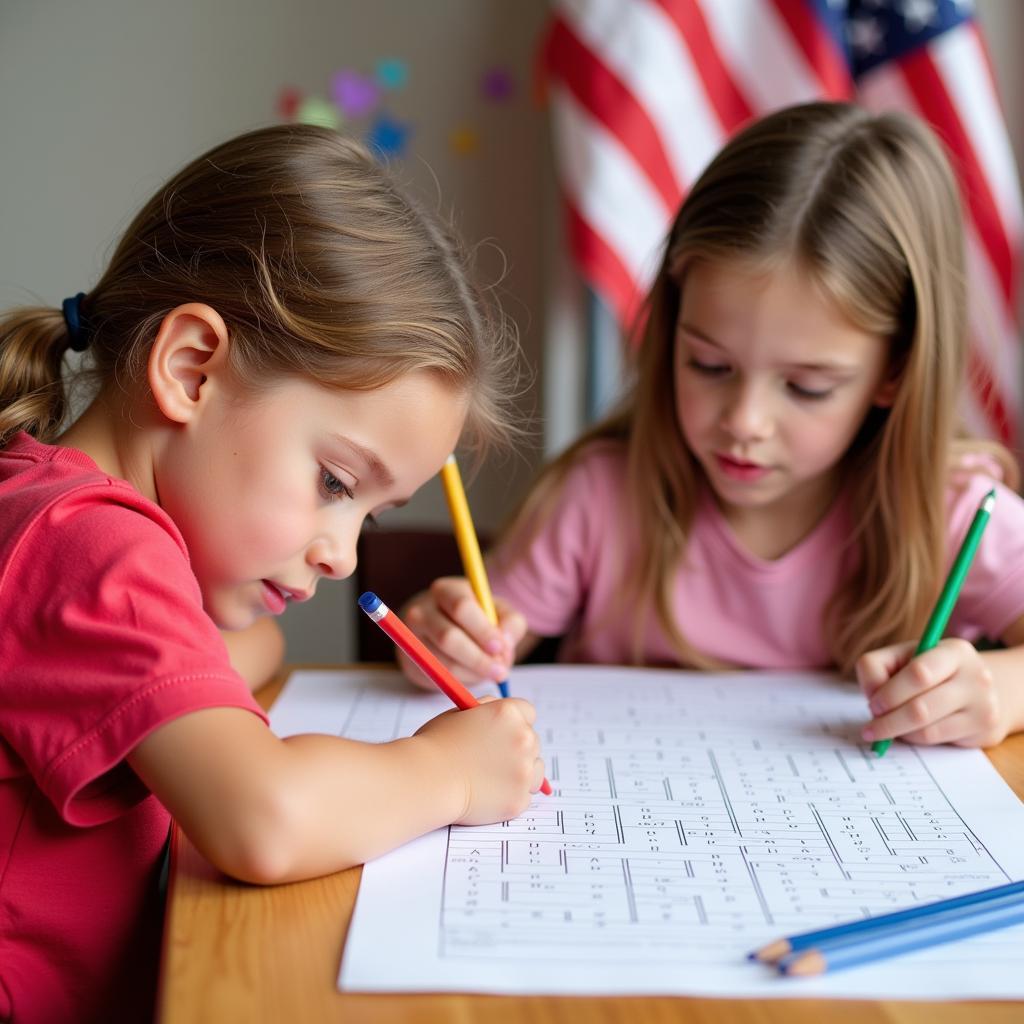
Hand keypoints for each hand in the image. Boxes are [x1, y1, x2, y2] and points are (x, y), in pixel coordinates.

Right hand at [400, 577, 527, 688]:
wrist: (442, 627)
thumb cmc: (477, 618)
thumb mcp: (498, 612)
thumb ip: (511, 622)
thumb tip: (505, 640)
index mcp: (446, 590)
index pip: (461, 607)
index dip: (482, 630)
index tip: (500, 647)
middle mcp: (422, 610)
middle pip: (448, 637)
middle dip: (478, 658)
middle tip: (501, 670)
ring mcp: (411, 636)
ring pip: (443, 661)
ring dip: (472, 672)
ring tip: (493, 673)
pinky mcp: (410, 660)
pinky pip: (437, 676)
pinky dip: (461, 681)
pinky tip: (475, 675)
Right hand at [414, 696, 544, 823]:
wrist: (426, 779)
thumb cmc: (435, 745)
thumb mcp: (459, 713)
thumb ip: (486, 709)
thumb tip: (503, 713)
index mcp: (508, 713)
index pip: (528, 713)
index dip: (515, 722)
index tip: (504, 732)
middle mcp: (523, 738)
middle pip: (533, 740)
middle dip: (516, 748)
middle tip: (490, 758)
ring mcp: (524, 770)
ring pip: (536, 768)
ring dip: (520, 771)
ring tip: (490, 777)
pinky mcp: (519, 799)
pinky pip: (526, 794)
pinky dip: (512, 795)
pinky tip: (489, 793)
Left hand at [856, 638, 1006, 748]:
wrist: (984, 689)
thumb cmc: (933, 671)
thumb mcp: (905, 656)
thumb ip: (878, 667)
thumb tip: (872, 695)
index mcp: (954, 651)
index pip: (918, 674)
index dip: (890, 692)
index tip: (872, 704)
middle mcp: (975, 677)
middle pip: (920, 708)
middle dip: (888, 720)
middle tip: (870, 727)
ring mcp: (984, 705)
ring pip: (926, 728)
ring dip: (898, 731)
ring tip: (886, 728)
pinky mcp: (985, 729)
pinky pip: (935, 739)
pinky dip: (913, 738)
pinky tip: (907, 732)